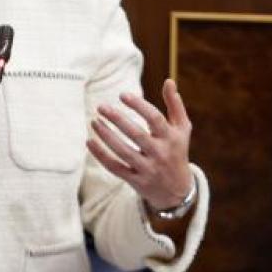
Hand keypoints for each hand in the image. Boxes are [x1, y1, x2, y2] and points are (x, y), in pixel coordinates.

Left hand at [86, 78, 192, 210]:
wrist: (178, 191)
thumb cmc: (177, 151)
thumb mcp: (182, 129)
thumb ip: (175, 104)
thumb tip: (169, 80)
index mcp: (171, 138)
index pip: (155, 119)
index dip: (139, 105)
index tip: (122, 95)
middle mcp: (160, 154)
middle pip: (136, 135)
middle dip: (117, 119)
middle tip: (101, 107)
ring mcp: (148, 169)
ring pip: (123, 152)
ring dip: (106, 136)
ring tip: (94, 121)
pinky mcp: (135, 181)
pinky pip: (115, 167)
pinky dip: (101, 155)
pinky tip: (89, 142)